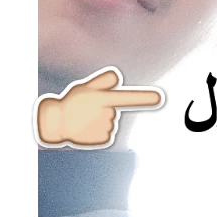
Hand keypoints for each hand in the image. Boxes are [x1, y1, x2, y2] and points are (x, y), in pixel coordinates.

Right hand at [34, 67, 164, 147]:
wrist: (55, 123)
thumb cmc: (70, 103)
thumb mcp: (86, 86)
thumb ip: (104, 81)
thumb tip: (117, 77)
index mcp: (104, 99)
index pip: (129, 97)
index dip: (146, 98)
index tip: (161, 97)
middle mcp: (107, 113)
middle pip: (116, 110)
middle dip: (105, 109)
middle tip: (88, 109)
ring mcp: (105, 128)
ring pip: (111, 122)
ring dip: (101, 120)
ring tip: (85, 118)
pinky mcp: (102, 139)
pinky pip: (106, 134)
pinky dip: (99, 132)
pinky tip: (87, 128)